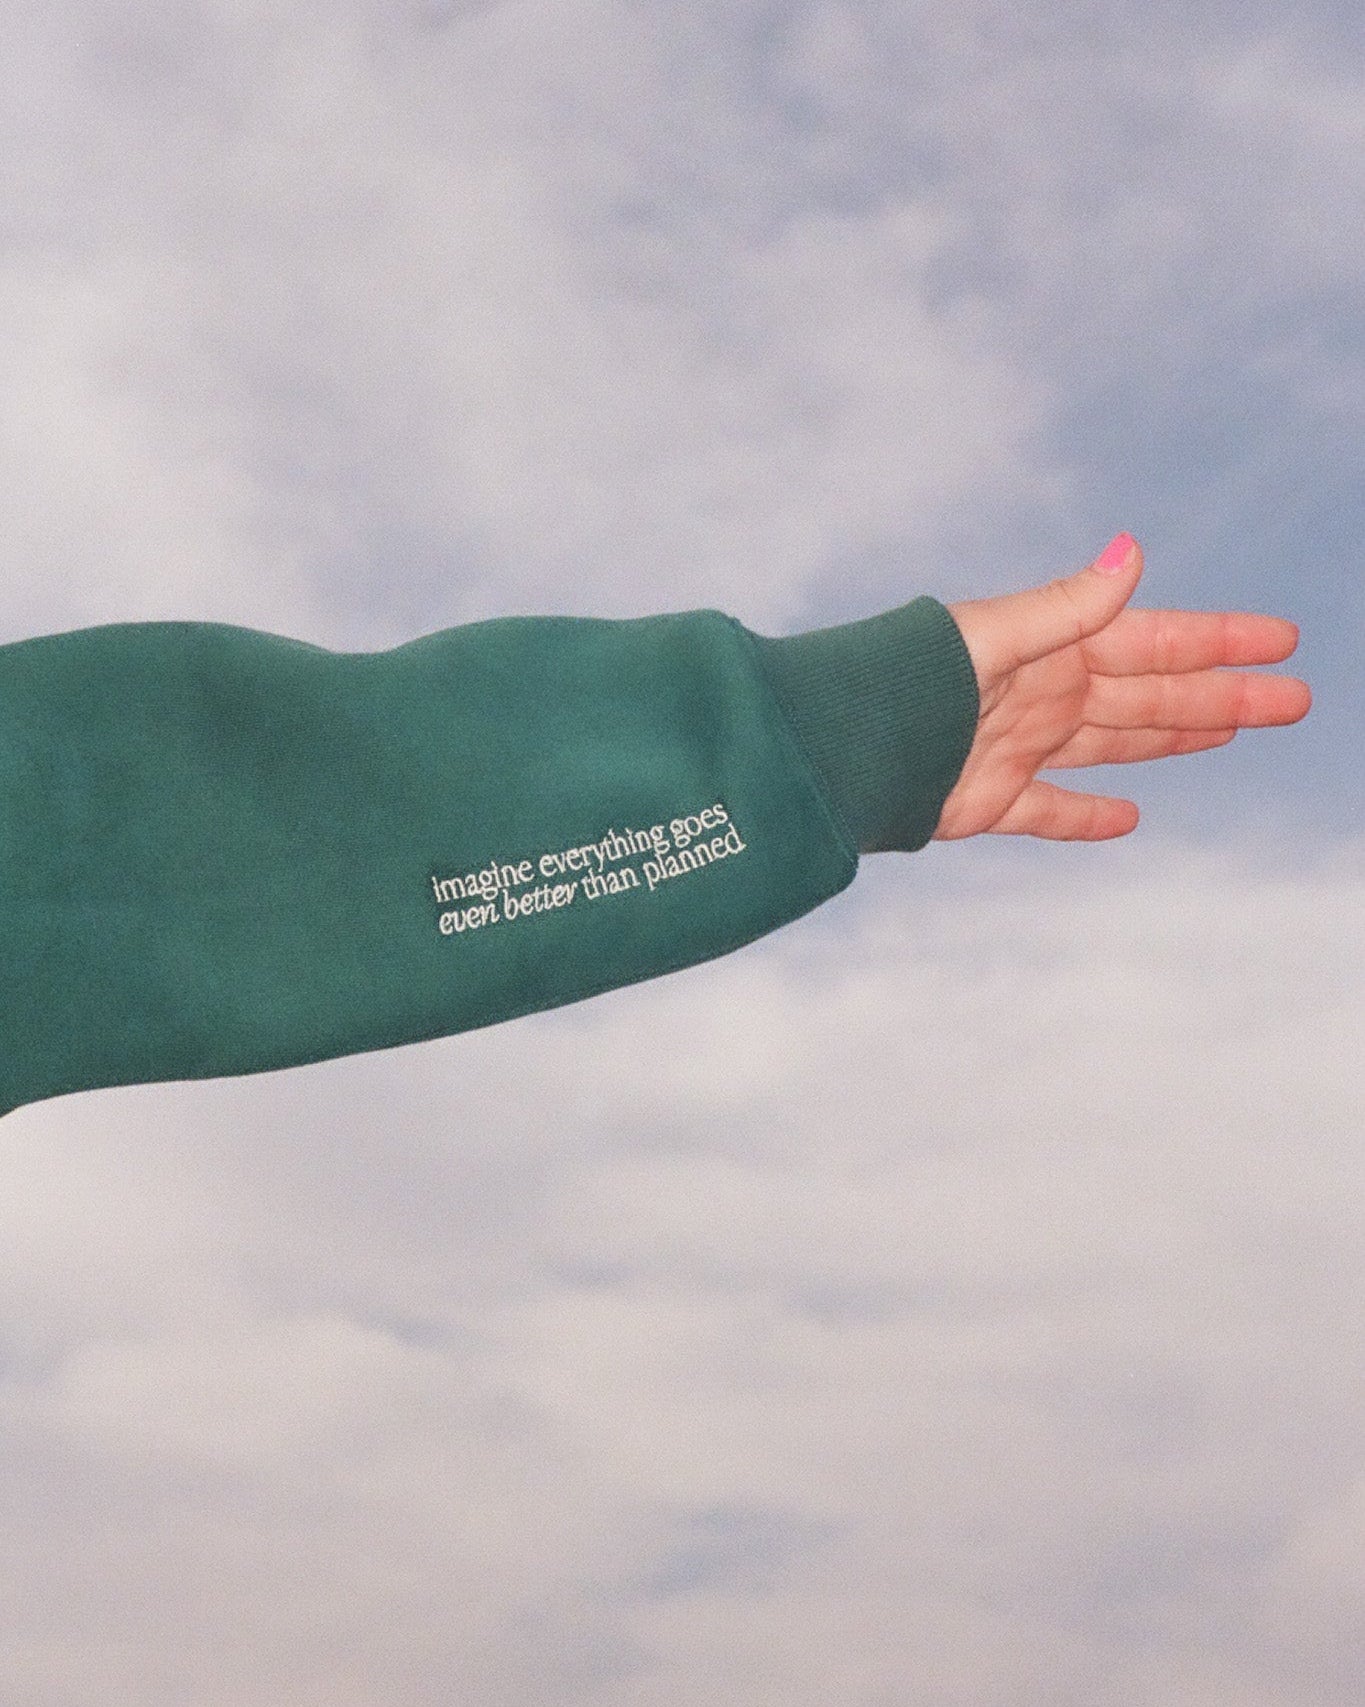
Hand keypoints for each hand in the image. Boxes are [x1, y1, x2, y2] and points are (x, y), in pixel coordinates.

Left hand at [936, 534, 1311, 840]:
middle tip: (1293, 700)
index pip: (1155, 642)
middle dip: (1222, 694)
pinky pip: (1053, 810)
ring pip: (1118, 744)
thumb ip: (1066, 607)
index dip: (1218, 641)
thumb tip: (1131, 552)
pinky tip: (1127, 819)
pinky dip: (1088, 817)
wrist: (841, 750)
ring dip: (1175, 739)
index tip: (1281, 640)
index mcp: (1054, 651)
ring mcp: (1022, 748)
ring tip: (1230, 731)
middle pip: (1154, 697)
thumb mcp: (994, 637)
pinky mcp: (992, 803)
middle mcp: (1046, 696)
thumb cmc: (909, 680)